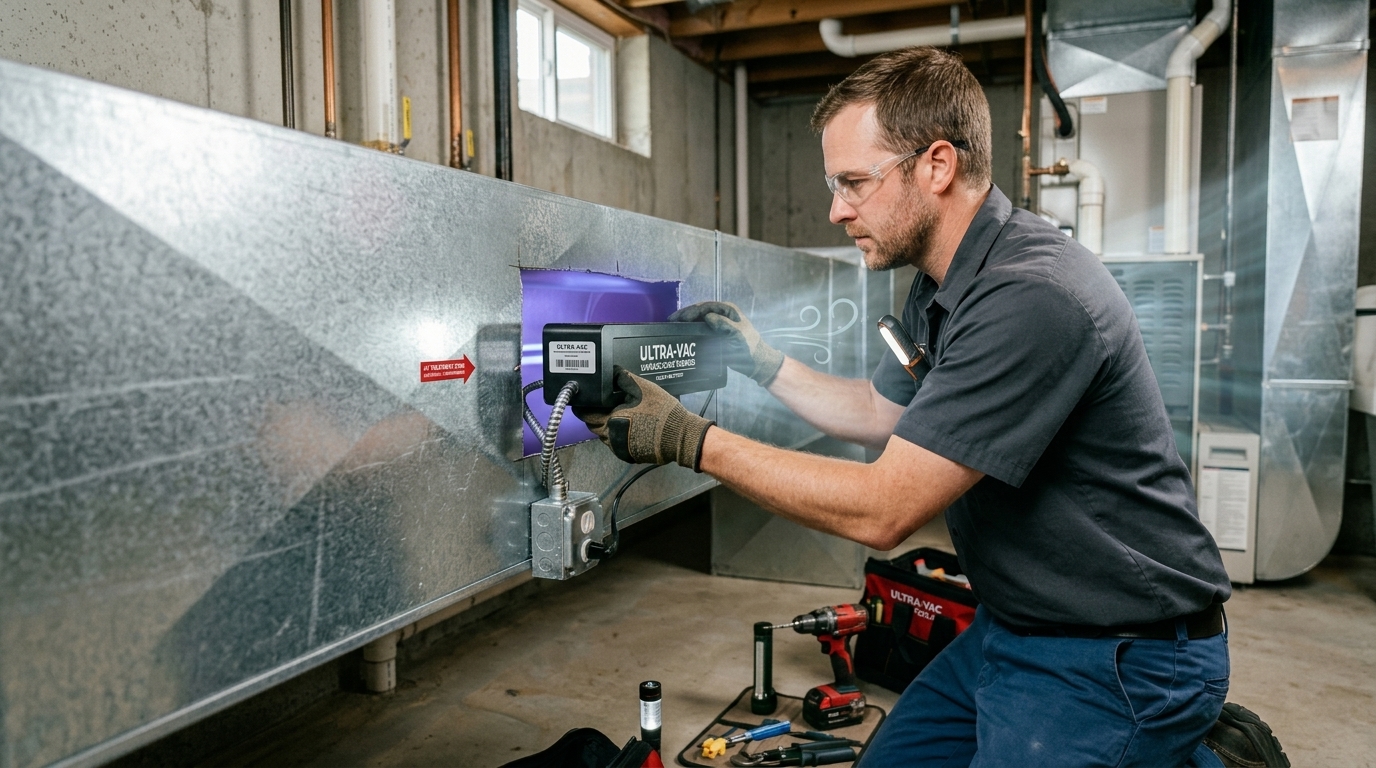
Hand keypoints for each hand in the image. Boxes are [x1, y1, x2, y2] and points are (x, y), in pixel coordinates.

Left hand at [574, 367, 714, 469]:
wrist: (680, 435)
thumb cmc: (661, 411)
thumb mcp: (643, 388)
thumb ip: (622, 378)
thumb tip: (609, 371)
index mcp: (610, 420)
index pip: (585, 414)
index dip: (583, 406)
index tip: (584, 400)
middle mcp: (610, 437)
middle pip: (593, 425)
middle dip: (595, 414)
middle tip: (604, 404)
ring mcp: (619, 449)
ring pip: (603, 435)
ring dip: (605, 425)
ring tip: (618, 413)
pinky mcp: (627, 455)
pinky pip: (615, 443)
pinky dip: (616, 434)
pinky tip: (628, 426)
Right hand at [669, 301, 784, 386]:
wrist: (756, 362)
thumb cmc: (749, 347)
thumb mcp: (737, 335)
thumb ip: (724, 324)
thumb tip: (707, 316)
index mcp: (728, 310)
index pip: (706, 307)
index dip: (691, 311)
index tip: (680, 318)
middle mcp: (722, 313)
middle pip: (700, 311)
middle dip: (686, 314)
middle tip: (671, 320)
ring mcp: (719, 323)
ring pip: (700, 318)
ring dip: (687, 321)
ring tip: (673, 325)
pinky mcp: (716, 333)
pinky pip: (702, 327)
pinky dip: (692, 328)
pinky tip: (683, 333)